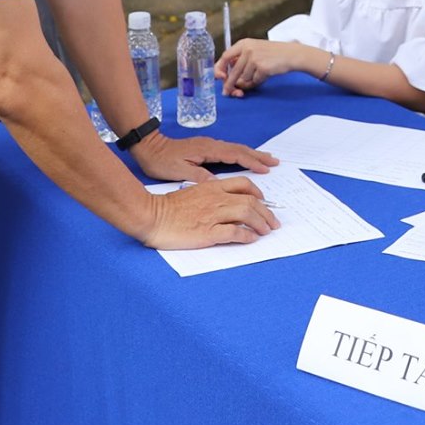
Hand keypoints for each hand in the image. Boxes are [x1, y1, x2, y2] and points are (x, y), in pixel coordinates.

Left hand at [131, 130, 275, 182]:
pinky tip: (244, 158)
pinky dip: (241, 154)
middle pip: (240, 149)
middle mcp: (211, 144)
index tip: (266, 169)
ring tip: (266, 159)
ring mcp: (209, 145)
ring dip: (252, 154)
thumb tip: (218, 184)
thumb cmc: (161, 161)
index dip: (252, 162)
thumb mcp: (178, 171)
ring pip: (236, 148)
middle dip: (258, 155)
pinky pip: (229, 150)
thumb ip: (199, 176)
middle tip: (275, 161)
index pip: (236, 155)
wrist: (148, 147)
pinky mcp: (205, 147)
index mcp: (208, 150)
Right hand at [139, 176, 279, 249]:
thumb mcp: (192, 192)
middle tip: (273, 222)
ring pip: (247, 214)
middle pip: (250, 201)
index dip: (258, 193)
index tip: (264, 202)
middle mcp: (216, 198)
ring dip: (261, 223)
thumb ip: (209, 194)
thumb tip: (223, 202)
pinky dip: (246, 236)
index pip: (243, 185)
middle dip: (266, 212)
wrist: (151, 215)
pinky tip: (251, 239)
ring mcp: (213, 215)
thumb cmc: (168, 207)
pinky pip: (234, 232)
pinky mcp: (208, 232)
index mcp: (212, 187)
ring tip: (267, 231)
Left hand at [214, 38, 299, 95]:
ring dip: (249, 82)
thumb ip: (241, 59)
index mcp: (243, 44)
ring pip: (243, 79)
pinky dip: (257, 82)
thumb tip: (227, 76)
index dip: (220, 69)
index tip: (219, 78)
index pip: (225, 57)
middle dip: (229, 84)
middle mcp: (247, 49)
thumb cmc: (273, 54)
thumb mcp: (255, 50)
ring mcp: (254, 58)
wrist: (291, 54)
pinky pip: (254, 81)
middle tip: (227, 92)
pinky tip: (265, 75)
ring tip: (259, 74)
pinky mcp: (262, 67)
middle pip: (233, 72)